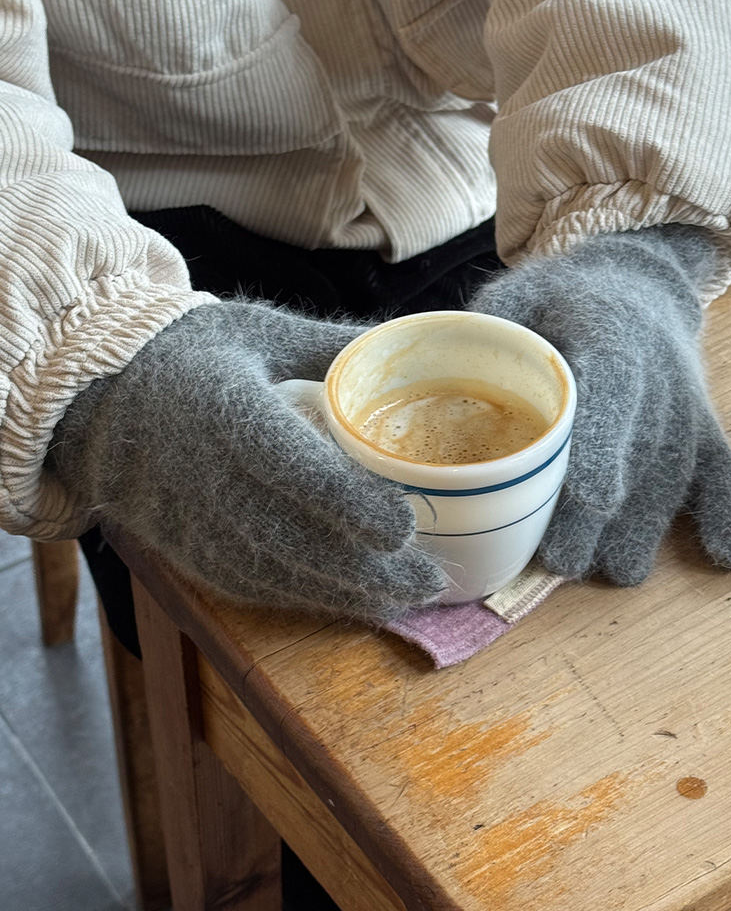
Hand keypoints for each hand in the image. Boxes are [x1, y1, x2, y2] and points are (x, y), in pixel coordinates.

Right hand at [46, 301, 446, 619]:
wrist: (96, 401)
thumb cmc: (189, 357)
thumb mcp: (258, 331)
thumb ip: (333, 345)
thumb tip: (409, 345)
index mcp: (227, 413)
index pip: (293, 469)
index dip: (349, 504)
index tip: (405, 526)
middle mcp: (206, 478)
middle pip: (294, 538)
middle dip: (367, 570)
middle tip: (433, 581)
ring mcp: (192, 524)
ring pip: (276, 573)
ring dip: (344, 595)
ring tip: (405, 599)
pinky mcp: (187, 552)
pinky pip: (250, 586)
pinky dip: (303, 599)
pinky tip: (348, 601)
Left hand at [469, 226, 730, 584]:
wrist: (635, 282)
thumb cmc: (561, 297)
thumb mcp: (517, 292)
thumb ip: (489, 327)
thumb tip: (438, 369)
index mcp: (608, 331)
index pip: (613, 389)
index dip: (606, 445)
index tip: (594, 499)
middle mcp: (657, 370)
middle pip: (637, 447)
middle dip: (606, 511)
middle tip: (566, 562)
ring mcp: (684, 400)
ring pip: (674, 470)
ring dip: (648, 526)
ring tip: (615, 573)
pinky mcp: (702, 422)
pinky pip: (719, 468)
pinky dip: (727, 512)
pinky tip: (728, 557)